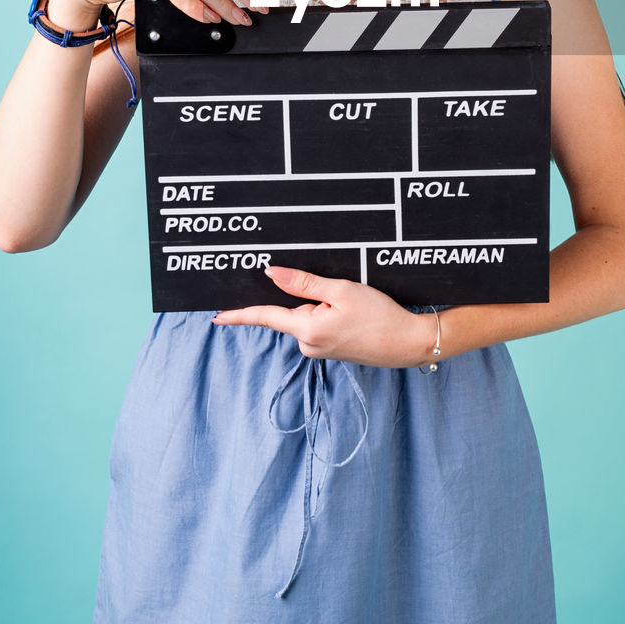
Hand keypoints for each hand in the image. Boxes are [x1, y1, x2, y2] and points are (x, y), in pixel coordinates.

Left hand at [213, 266, 435, 367]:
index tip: (216, 316)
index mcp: (307, 330)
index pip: (265, 317)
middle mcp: (309, 344)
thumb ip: (304, 283)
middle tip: (342, 295)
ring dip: (323, 304)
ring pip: (308, 316)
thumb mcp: (341, 290)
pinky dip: (329, 313)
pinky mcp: (331, 350)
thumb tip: (271, 273)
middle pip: (292, 311)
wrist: (407, 343)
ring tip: (354, 305)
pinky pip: (319, 325)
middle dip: (309, 296)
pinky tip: (353, 312)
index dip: (239, 314)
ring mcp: (320, 350)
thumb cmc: (379, 315)